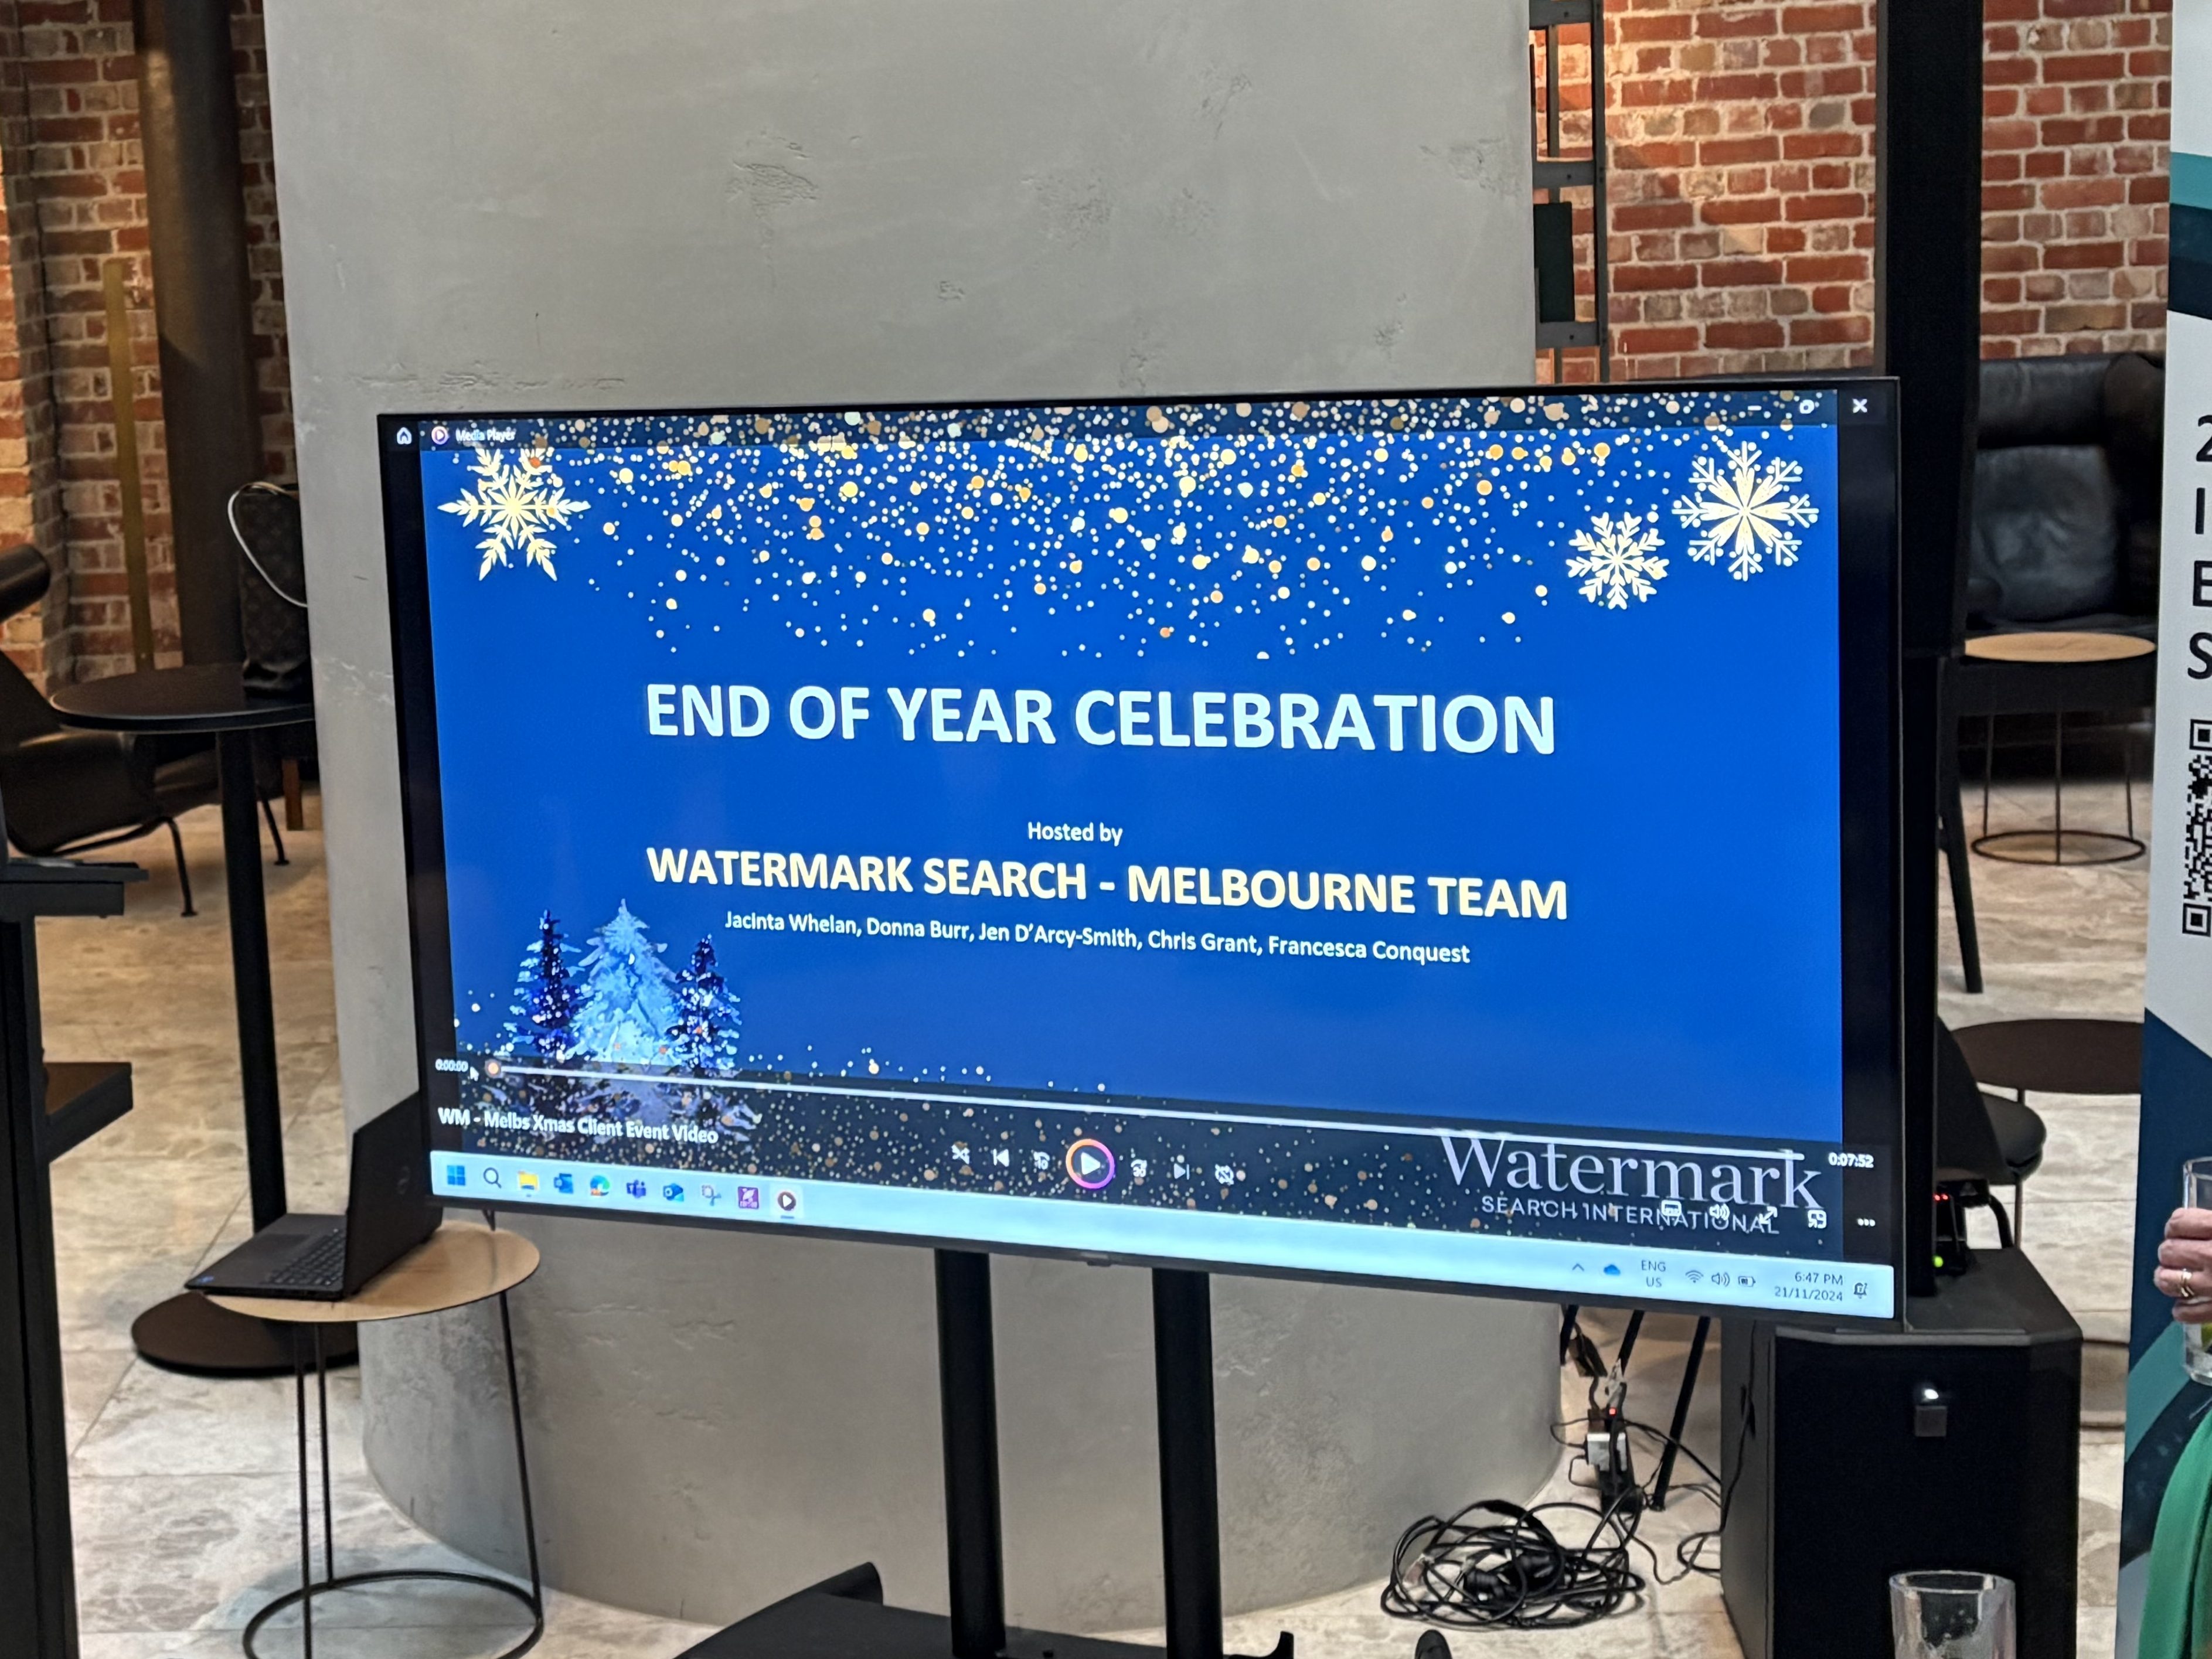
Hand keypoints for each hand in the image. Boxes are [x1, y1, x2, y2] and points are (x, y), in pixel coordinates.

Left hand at [2156, 1208, 2211, 1322]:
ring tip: (2175, 1278)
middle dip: (2170, 1253)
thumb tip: (2189, 1224)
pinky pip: (2188, 1313)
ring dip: (2168, 1279)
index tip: (2178, 1230)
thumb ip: (2211, 1225)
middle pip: (2169, 1251)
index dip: (2175, 1226)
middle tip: (2179, 1255)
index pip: (2179, 1222)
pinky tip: (2184, 1307)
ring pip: (2168, 1281)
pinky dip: (2182, 1311)